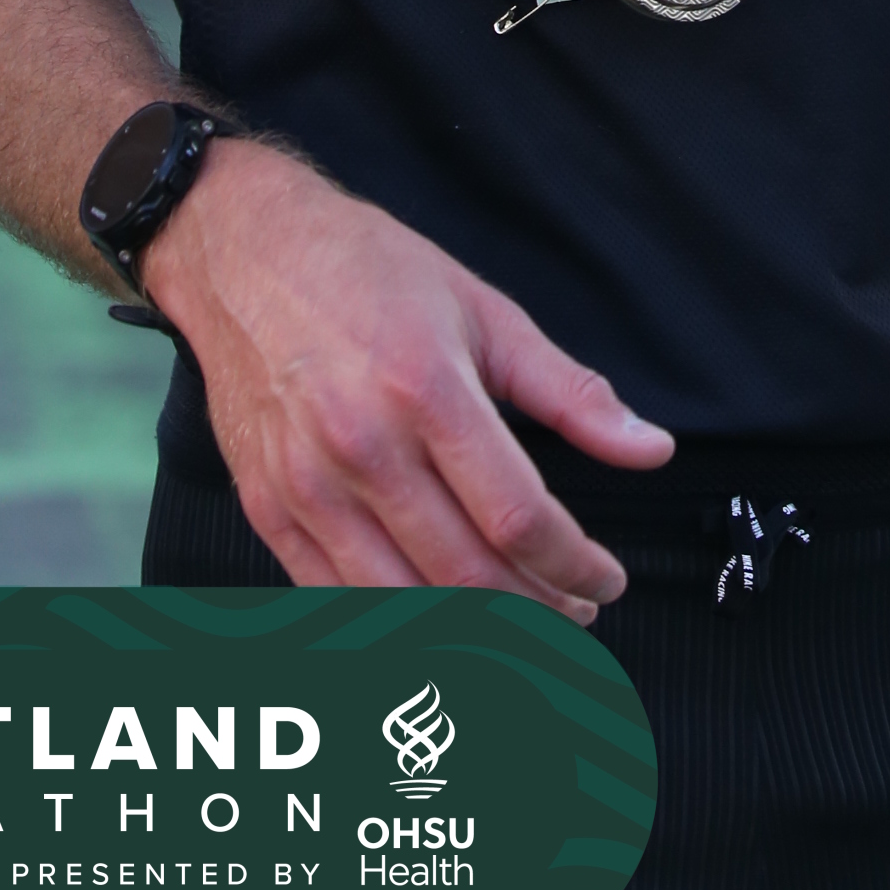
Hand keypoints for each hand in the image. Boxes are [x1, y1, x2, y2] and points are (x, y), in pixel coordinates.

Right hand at [143, 140, 673, 618]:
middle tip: (575, 610)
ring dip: (475, 639)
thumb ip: (569, 391)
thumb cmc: (365, 270)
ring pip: (403, 608)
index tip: (605, 579)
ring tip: (520, 625)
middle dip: (537, 611)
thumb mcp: (483, 311)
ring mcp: (307, 487)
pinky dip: (396, 632)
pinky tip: (440, 625)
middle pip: (465, 577)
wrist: (241, 251)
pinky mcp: (269, 511)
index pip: (518, 518)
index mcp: (426, 390)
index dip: (575, 566)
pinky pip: (336, 604)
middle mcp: (362, 447)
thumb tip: (649, 448)